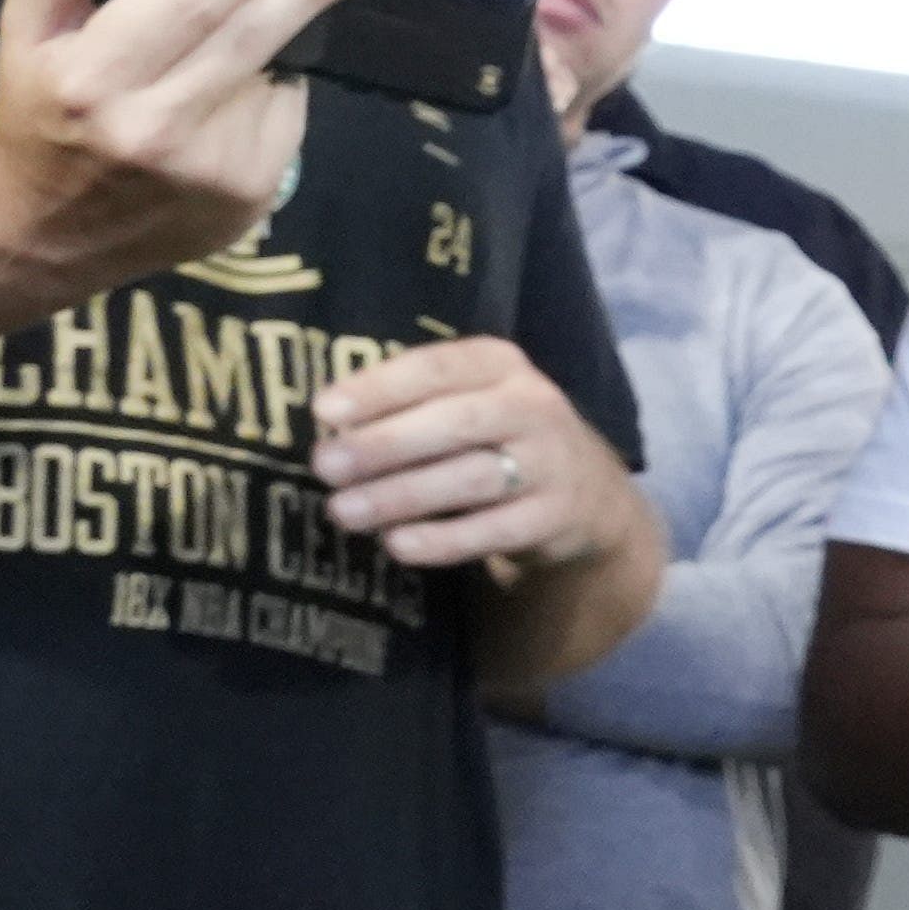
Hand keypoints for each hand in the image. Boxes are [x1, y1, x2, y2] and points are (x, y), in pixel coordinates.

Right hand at [0, 0, 351, 294]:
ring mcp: (207, 171)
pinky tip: (242, 94)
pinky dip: (273, 98)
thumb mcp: (27, 33)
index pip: (187, 11)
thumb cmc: (40, 114)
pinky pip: (283, 126)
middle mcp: (154, 128)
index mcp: (94, 79)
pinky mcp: (246, 200)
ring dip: (277, 51)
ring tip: (255, 36)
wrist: (46, 231)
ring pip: (270, 85)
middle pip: (248, 45)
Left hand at [308, 336, 644, 573]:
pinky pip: (495, 530)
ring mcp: (552, 462)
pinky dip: (443, 540)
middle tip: (324, 466)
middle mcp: (534, 405)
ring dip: (401, 496)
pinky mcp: (557, 516)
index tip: (324, 411)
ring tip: (343, 512)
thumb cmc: (489, 436)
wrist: (584, 491)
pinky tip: (397, 545)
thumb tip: (330, 430)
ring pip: (472, 478)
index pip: (436, 367)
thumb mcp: (461, 400)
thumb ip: (405, 405)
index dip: (380, 388)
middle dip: (385, 445)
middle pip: (456, 423)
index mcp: (500, 364)